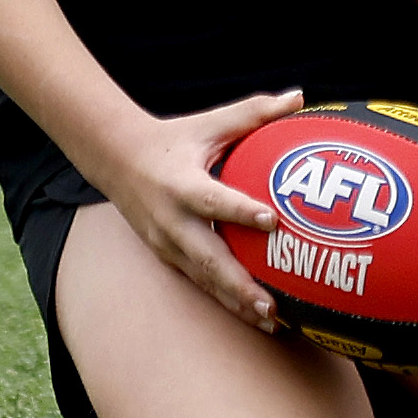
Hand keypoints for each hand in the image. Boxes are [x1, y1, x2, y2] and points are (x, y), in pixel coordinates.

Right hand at [108, 87, 301, 330]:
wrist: (118, 161)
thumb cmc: (175, 139)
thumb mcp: (210, 123)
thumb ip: (255, 112)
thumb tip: (300, 97)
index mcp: (182, 186)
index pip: (215, 201)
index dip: (242, 212)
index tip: (274, 220)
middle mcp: (172, 222)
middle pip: (207, 259)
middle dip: (240, 284)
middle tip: (272, 304)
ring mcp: (168, 245)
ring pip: (204, 280)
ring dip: (236, 302)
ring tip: (272, 321)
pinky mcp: (169, 257)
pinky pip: (200, 283)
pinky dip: (226, 301)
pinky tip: (255, 316)